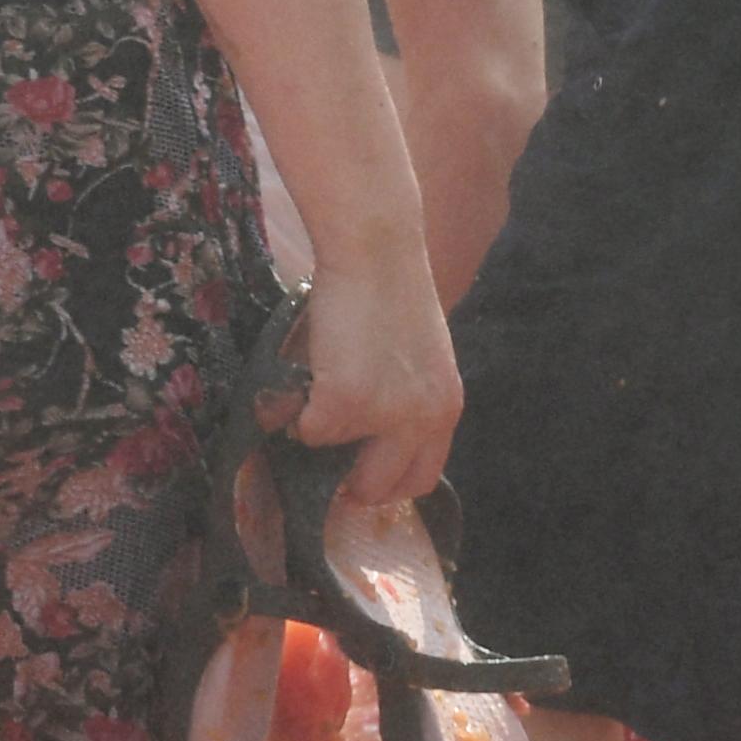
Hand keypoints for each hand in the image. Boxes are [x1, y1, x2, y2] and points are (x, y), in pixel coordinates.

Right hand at [286, 257, 459, 504]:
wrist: (376, 254)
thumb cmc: (389, 291)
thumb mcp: (416, 359)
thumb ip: (404, 398)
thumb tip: (363, 432)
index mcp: (445, 408)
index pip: (421, 477)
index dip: (386, 482)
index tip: (359, 475)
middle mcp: (423, 419)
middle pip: (383, 486)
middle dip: (350, 482)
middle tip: (326, 458)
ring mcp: (385, 415)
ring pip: (336, 454)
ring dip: (320, 432)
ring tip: (314, 393)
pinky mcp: (345, 402)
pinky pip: (308, 430)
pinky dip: (295, 413)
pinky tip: (302, 379)